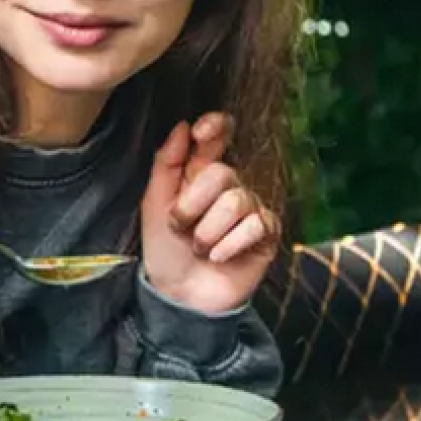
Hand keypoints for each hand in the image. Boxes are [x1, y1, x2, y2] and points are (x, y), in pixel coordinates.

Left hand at [140, 113, 278, 313]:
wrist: (181, 295)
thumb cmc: (165, 250)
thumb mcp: (154, 205)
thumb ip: (166, 163)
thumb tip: (182, 126)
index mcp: (199, 174)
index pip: (216, 136)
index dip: (215, 127)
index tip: (201, 131)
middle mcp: (228, 186)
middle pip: (223, 173)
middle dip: (194, 204)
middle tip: (181, 228)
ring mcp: (250, 208)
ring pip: (237, 202)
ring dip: (209, 232)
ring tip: (200, 249)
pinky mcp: (266, 233)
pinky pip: (255, 225)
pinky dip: (230, 245)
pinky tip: (220, 258)